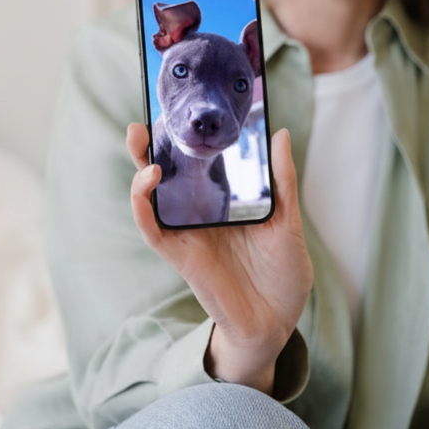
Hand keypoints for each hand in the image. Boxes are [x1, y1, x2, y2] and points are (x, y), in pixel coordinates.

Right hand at [127, 123, 312, 394]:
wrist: (279, 322)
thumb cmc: (282, 275)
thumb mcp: (288, 220)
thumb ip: (281, 180)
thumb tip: (280, 133)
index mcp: (223, 201)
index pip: (196, 162)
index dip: (180, 137)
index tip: (177, 106)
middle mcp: (199, 214)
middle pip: (164, 174)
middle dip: (148, 146)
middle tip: (144, 118)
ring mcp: (187, 234)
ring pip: (150, 197)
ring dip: (140, 168)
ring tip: (142, 141)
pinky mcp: (181, 255)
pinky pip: (152, 229)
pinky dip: (143, 206)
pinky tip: (148, 184)